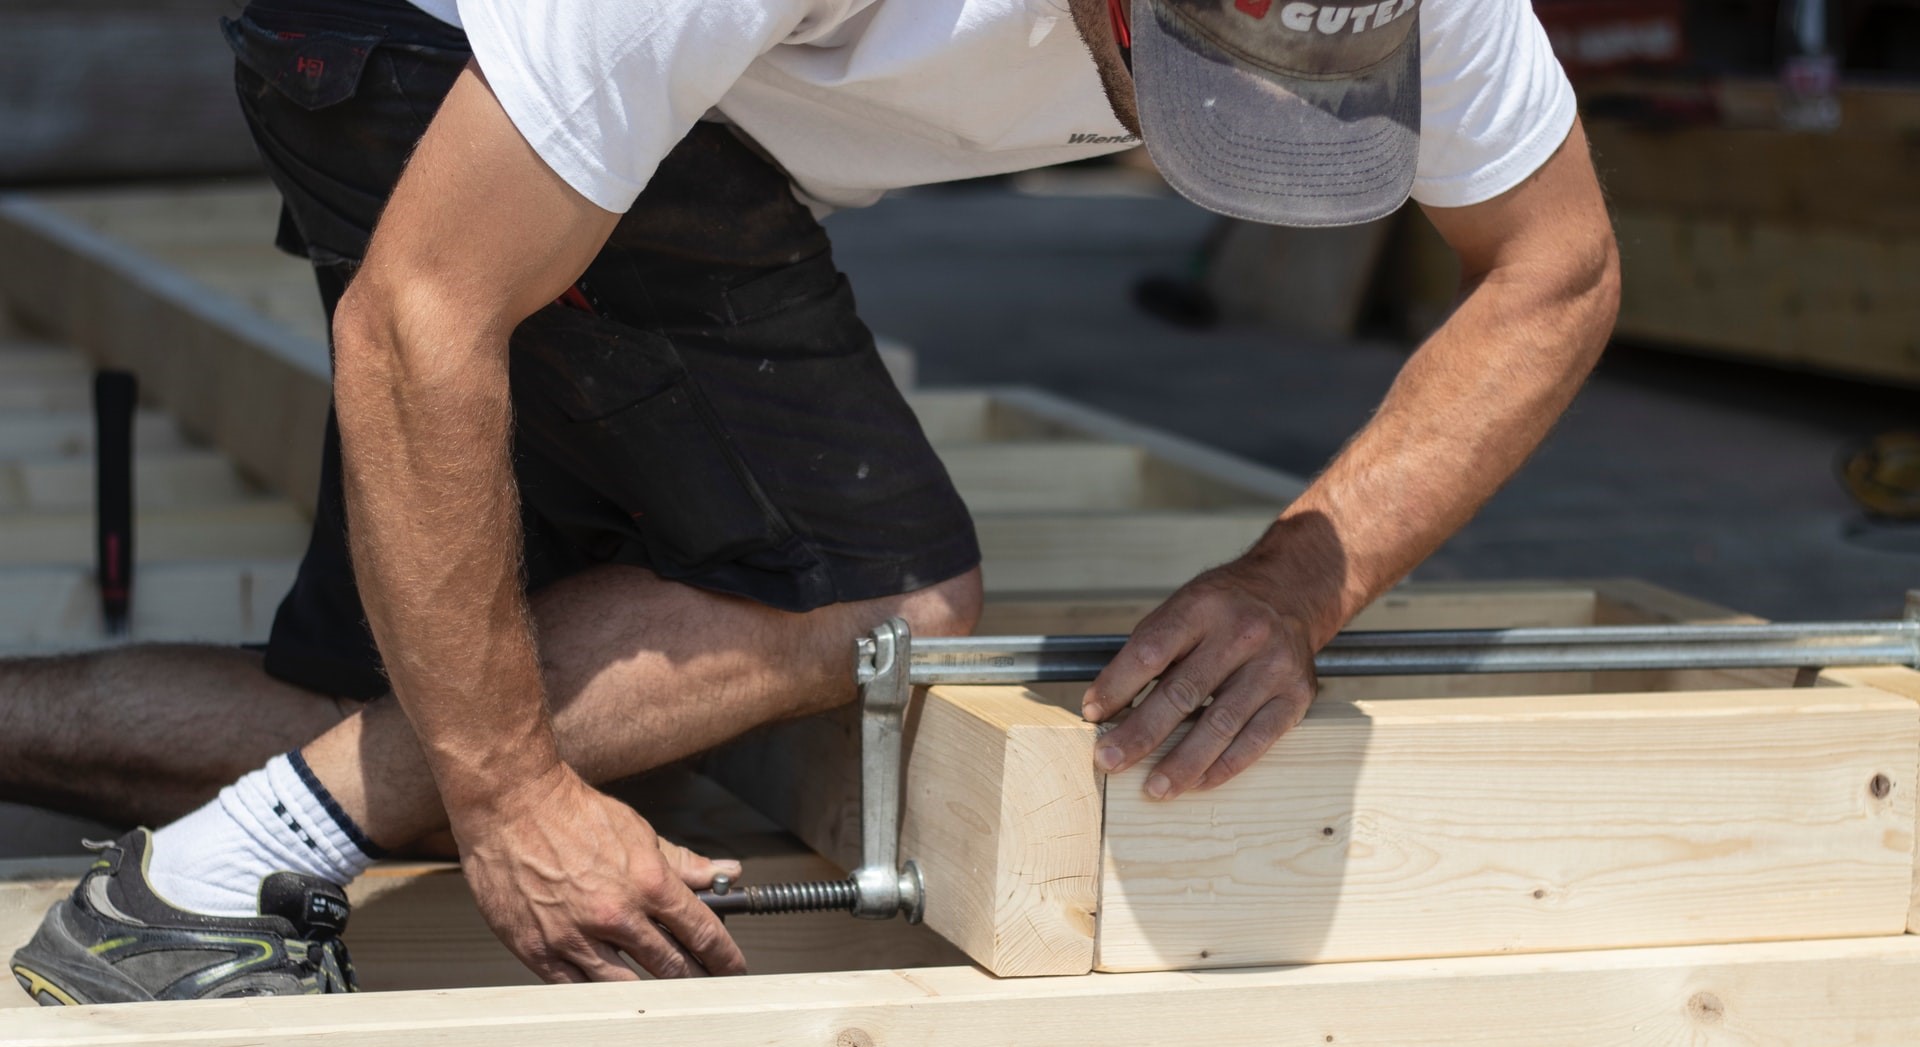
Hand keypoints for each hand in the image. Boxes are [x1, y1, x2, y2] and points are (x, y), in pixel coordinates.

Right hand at [453, 766, 746, 980]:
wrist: (512, 805)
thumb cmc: (572, 814)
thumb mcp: (639, 832)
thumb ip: (683, 863)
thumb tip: (724, 874)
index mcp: (647, 883)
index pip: (703, 933)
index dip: (724, 957)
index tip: (732, 967)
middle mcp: (615, 915)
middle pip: (671, 966)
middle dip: (693, 978)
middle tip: (701, 982)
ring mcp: (575, 937)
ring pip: (627, 986)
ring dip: (650, 991)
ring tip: (661, 989)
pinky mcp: (539, 950)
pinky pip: (578, 989)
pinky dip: (599, 991)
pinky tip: (611, 988)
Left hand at [1081, 555, 1318, 798]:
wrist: (1291, 592)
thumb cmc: (1223, 608)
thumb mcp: (1183, 608)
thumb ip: (1148, 652)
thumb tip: (1106, 708)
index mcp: (1202, 607)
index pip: (1151, 652)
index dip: (1117, 686)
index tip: (1091, 715)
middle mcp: (1241, 634)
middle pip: (1182, 693)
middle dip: (1140, 733)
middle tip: (1109, 761)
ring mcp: (1273, 667)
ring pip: (1220, 724)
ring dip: (1182, 762)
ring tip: (1154, 788)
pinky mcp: (1295, 697)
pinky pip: (1256, 741)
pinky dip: (1223, 766)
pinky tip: (1198, 782)